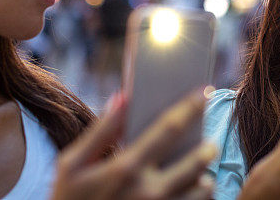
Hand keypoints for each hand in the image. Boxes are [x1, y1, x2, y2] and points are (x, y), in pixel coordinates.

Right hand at [51, 89, 215, 199]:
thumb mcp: (71, 165)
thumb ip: (100, 131)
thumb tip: (123, 96)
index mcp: (126, 167)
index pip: (169, 127)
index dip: (191, 106)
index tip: (206, 90)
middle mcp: (148, 190)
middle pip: (198, 159)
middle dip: (208, 146)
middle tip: (208, 142)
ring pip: (203, 188)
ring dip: (205, 177)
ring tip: (196, 175)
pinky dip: (199, 198)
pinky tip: (189, 193)